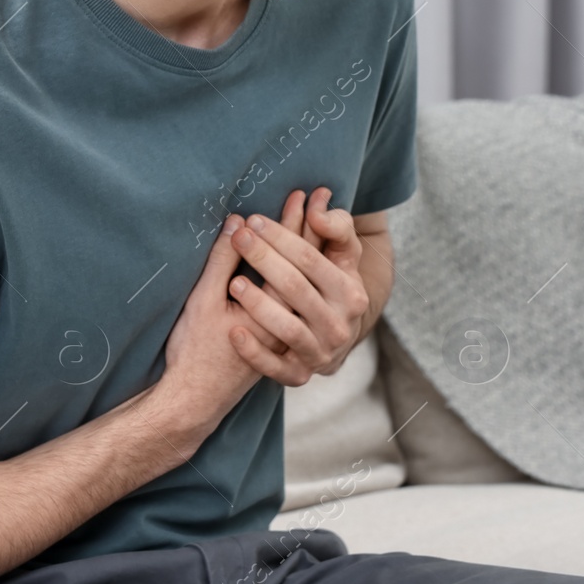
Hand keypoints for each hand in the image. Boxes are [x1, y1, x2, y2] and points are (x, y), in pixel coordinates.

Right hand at [158, 212, 313, 440]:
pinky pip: (302, 300)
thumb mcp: (204, 300)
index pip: (290, 257)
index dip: (291, 222)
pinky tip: (305, 256)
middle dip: (306, 227)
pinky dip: (305, 274)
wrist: (195, 399)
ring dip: (307, 247)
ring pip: (308, 283)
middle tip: (312, 196)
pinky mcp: (286, 339)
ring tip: (314, 216)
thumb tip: (238, 222)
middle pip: (307, 267)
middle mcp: (290, 320)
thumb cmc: (194, 349)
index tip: (299, 194)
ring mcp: (291, 332)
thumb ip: (223, 261)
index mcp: (272, 309)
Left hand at [227, 187, 369, 383]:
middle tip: (238, 238)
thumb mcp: (342, 257)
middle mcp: (340, 325)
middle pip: (296, 288)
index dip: (283, 236)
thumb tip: (318, 208)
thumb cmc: (331, 286)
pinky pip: (275, 367)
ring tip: (233, 283)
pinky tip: (234, 332)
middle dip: (264, 259)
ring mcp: (320, 352)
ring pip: (287, 328)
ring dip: (259, 305)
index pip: (312, 259)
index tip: (254, 220)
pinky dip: (254, 352)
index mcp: (350, 293)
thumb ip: (336, 228)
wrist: (333, 343)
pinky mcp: (299, 375)